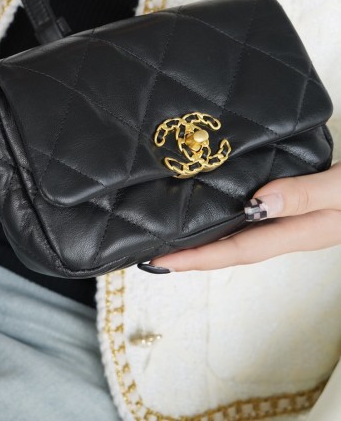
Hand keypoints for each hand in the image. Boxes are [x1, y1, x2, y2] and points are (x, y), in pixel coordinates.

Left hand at [146, 160, 340, 271]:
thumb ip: (304, 196)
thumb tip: (255, 203)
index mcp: (301, 233)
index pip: (237, 250)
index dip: (196, 257)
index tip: (159, 260)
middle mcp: (294, 229)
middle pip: (234, 247)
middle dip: (194, 253)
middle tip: (153, 251)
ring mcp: (298, 218)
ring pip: (244, 232)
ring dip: (210, 235)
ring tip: (175, 230)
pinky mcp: (301, 201)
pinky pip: (257, 214)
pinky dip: (231, 212)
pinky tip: (219, 201)